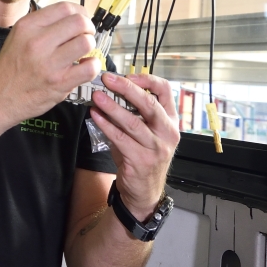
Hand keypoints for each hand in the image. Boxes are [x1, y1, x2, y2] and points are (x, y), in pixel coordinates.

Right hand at [0, 2, 100, 124]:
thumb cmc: (10, 68)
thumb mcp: (18, 36)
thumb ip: (43, 24)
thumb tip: (73, 17)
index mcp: (28, 26)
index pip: (65, 7)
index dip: (80, 12)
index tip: (81, 20)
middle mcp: (37, 42)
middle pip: (79, 22)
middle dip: (88, 28)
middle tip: (85, 36)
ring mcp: (49, 63)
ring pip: (86, 43)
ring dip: (90, 47)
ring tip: (82, 52)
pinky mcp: (59, 83)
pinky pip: (89, 68)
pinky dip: (92, 66)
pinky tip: (83, 67)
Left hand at [89, 72, 180, 220]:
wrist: (144, 191)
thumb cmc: (142, 156)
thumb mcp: (145, 132)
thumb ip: (134, 113)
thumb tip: (109, 90)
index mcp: (171, 120)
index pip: (165, 91)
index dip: (146, 80)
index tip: (127, 75)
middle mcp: (168, 132)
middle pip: (149, 104)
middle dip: (126, 88)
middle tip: (107, 79)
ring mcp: (157, 147)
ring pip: (133, 122)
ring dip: (112, 107)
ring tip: (97, 96)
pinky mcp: (141, 160)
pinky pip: (121, 138)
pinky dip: (106, 125)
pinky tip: (95, 116)